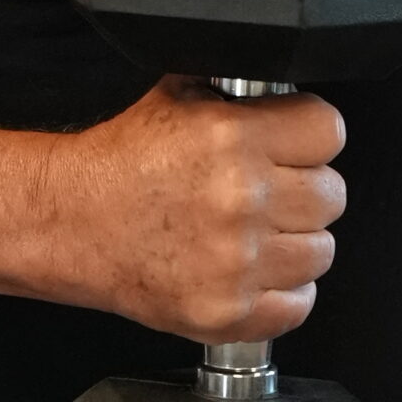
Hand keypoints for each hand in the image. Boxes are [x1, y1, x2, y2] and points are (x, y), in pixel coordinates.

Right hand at [58, 76, 345, 341]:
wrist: (70, 222)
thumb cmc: (120, 165)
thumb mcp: (179, 95)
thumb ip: (240, 94)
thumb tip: (285, 91)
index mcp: (232, 138)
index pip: (328, 130)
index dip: (311, 135)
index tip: (296, 143)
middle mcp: (240, 199)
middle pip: (331, 194)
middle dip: (304, 188)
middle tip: (270, 191)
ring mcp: (236, 261)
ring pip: (321, 251)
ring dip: (295, 242)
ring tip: (258, 233)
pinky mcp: (226, 310)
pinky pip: (299, 304)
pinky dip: (283, 292)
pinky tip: (255, 271)